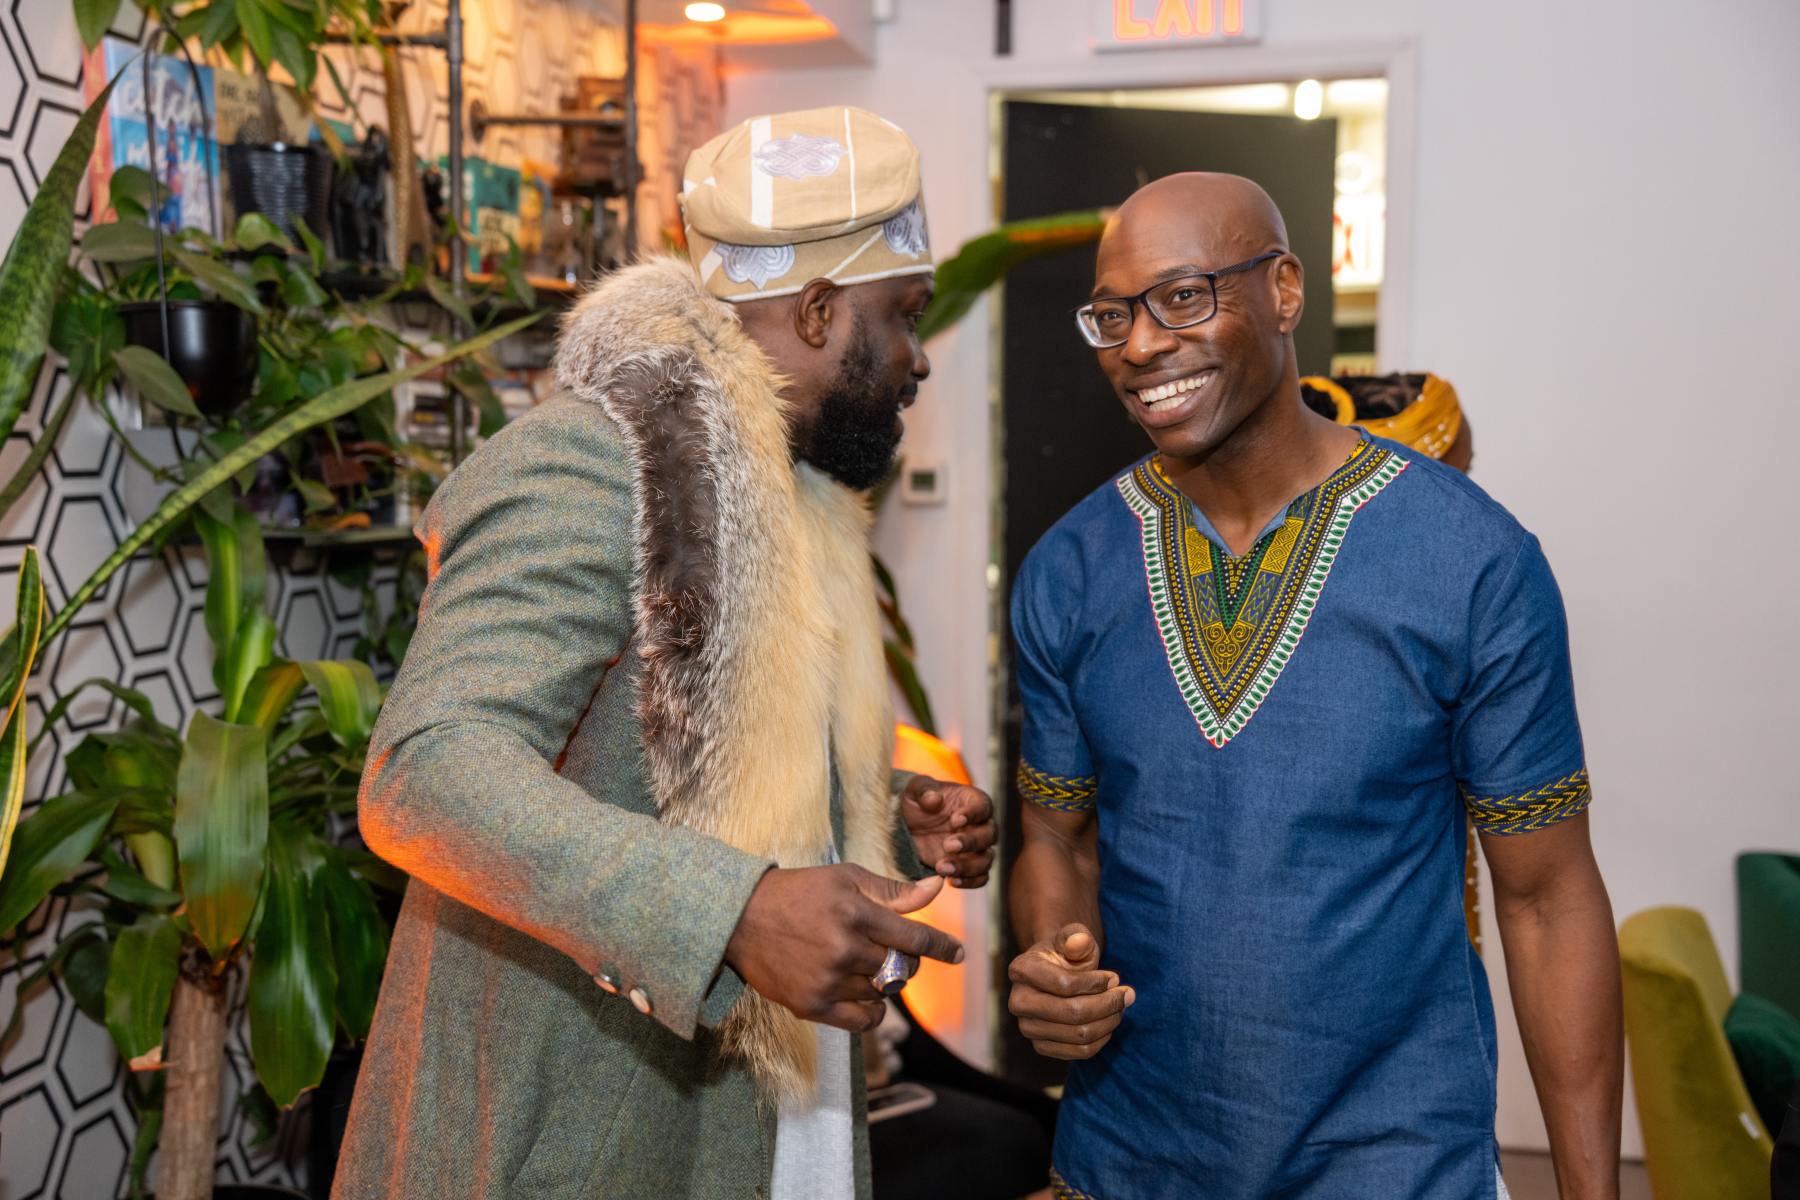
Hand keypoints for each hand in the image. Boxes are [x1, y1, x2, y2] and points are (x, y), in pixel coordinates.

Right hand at [725, 863, 963, 1031]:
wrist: (743, 917)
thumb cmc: (801, 892)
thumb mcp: (847, 879)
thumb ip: (894, 890)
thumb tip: (938, 887)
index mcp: (856, 912)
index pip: (916, 939)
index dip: (943, 948)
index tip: (959, 954)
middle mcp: (844, 948)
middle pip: (903, 969)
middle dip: (907, 962)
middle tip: (891, 951)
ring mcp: (827, 980)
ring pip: (884, 994)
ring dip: (884, 982)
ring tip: (862, 965)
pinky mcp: (811, 1005)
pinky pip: (863, 1021)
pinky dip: (873, 1010)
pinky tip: (863, 993)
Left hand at [901, 775, 996, 887]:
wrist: (908, 826)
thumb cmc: (917, 801)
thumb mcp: (914, 790)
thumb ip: (924, 790)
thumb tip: (934, 799)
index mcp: (973, 801)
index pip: (983, 806)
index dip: (973, 814)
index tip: (955, 820)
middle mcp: (980, 825)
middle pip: (989, 835)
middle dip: (970, 842)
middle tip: (948, 845)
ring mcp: (976, 848)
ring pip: (986, 860)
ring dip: (967, 866)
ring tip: (942, 867)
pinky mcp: (968, 867)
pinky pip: (981, 878)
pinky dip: (970, 881)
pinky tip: (951, 880)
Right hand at [1007, 923, 1132, 1060]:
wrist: (1055, 974)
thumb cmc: (1066, 954)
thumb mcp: (1073, 938)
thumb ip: (1077, 936)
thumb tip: (1079, 943)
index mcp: (1021, 970)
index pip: (1065, 985)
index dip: (1096, 983)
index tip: (1114, 977)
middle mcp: (1018, 1002)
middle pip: (1073, 1013)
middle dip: (1108, 1004)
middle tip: (1127, 994)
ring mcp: (1028, 1028)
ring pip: (1080, 1035)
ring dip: (1109, 1021)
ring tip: (1120, 1005)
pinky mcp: (1042, 1047)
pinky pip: (1080, 1052)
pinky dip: (1102, 1038)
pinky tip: (1109, 1021)